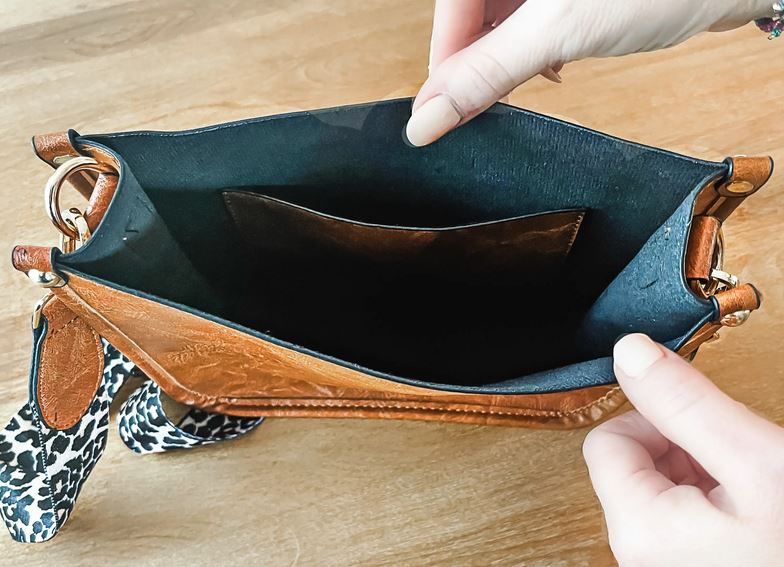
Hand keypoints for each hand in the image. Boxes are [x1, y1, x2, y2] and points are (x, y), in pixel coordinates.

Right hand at [406, 0, 772, 145]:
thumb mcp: (557, 32)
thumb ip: (485, 75)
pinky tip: (555, 63)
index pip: (447, 8)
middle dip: (480, 61)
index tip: (443, 114)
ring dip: (509, 58)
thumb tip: (427, 120)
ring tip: (539, 75)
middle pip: (469, 14)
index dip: (443, 64)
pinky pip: (529, 19)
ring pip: (498, 19)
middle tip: (494, 100)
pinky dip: (536, 48)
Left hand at [583, 334, 783, 566]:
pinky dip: (719, 504)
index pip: (607, 441)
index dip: (653, 418)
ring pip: (664, 492)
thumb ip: (685, 404)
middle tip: (739, 459)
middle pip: (634, 467)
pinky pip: (688, 522)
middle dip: (685, 448)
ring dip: (706, 475)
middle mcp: (642, 557)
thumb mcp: (756, 462)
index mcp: (640, 529)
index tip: (698, 419)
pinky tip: (759, 514)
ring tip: (757, 491)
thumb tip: (630, 352)